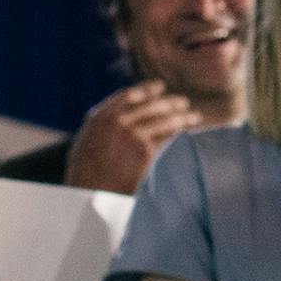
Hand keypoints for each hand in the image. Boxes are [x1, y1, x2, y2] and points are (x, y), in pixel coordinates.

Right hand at [64, 81, 198, 194]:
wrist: (91, 194)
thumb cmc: (85, 174)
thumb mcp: (85, 142)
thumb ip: (100, 125)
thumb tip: (111, 116)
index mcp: (101, 116)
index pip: (129, 94)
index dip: (147, 89)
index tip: (159, 86)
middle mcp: (117, 121)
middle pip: (151, 105)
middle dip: (170, 102)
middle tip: (183, 102)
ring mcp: (132, 134)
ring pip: (164, 119)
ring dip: (182, 117)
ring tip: (194, 117)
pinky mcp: (145, 150)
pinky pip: (168, 137)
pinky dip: (181, 133)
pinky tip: (189, 133)